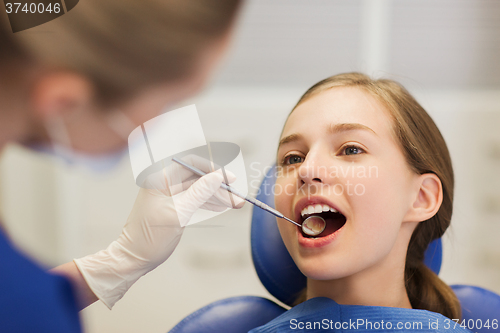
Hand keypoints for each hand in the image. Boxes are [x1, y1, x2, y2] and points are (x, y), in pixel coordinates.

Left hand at [74, 155, 242, 308]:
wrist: (135, 258)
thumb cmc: (149, 237)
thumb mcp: (178, 214)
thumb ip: (199, 193)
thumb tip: (217, 177)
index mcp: (159, 179)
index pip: (190, 163)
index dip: (212, 168)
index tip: (229, 178)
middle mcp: (164, 183)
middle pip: (198, 177)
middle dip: (219, 186)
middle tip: (236, 197)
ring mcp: (170, 194)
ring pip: (199, 189)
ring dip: (217, 196)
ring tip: (236, 204)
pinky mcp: (175, 205)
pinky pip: (196, 199)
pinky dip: (210, 203)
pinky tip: (223, 207)